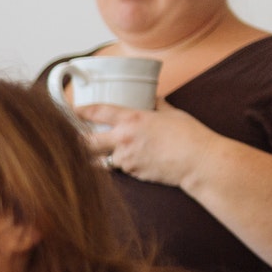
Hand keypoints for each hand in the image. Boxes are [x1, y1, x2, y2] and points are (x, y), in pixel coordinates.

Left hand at [78, 103, 228, 191]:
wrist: (200, 162)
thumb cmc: (190, 135)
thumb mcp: (172, 114)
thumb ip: (158, 105)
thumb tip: (153, 98)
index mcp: (132, 119)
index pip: (96, 112)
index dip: (79, 111)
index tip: (71, 110)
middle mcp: (123, 139)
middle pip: (85, 142)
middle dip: (75, 141)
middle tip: (70, 138)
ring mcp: (126, 158)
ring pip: (98, 159)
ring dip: (95, 156)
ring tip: (93, 152)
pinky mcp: (132, 173)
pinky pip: (117, 169)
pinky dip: (116, 165)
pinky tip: (123, 161)